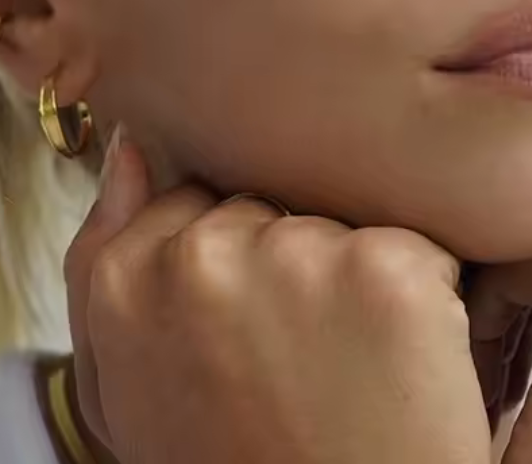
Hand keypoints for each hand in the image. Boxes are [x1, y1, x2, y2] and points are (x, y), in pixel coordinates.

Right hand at [64, 127, 492, 463]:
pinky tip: (401, 371)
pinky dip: (424, 296)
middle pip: (272, 204)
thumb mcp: (129, 384)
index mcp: (127, 279)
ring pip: (341, 219)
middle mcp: (202, 254)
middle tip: (301, 365)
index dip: (234, 265)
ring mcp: (295, 257)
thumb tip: (129, 148)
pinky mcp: (387, 271)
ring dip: (353, 276)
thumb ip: (108, 256)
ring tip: (349, 372)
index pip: (198, 197)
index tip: (250, 335)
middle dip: (291, 261)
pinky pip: (417, 243)